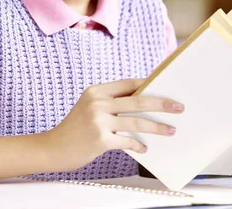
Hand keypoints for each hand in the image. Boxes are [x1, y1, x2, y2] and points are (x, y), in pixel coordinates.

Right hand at [42, 78, 183, 171]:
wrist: (53, 148)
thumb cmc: (75, 128)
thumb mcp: (89, 107)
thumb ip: (111, 102)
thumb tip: (143, 101)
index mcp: (96, 91)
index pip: (129, 83)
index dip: (149, 84)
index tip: (167, 86)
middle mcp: (97, 103)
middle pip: (138, 100)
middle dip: (162, 103)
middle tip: (179, 106)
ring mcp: (98, 121)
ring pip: (137, 121)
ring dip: (157, 127)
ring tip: (171, 130)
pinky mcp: (100, 139)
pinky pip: (127, 141)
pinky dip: (138, 144)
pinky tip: (145, 148)